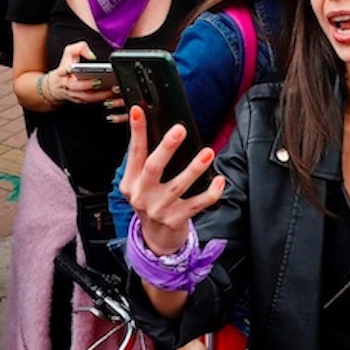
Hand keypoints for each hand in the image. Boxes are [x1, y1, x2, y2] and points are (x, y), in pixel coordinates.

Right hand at [47, 41, 110, 105]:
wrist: (57, 85)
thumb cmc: (67, 66)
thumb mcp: (70, 52)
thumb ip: (80, 48)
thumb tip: (92, 56)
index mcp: (64, 71)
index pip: (63, 70)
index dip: (66, 70)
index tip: (71, 69)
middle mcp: (67, 84)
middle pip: (77, 87)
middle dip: (88, 85)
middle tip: (100, 81)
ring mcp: (74, 94)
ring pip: (86, 97)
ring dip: (99, 95)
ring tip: (111, 89)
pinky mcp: (80, 101)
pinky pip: (91, 101)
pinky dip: (101, 99)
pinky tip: (111, 95)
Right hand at [120, 105, 225, 255]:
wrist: (155, 238)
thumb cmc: (151, 201)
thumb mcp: (140, 183)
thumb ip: (145, 162)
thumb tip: (159, 128)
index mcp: (131, 182)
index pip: (134, 153)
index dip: (137, 131)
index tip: (139, 111)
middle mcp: (142, 196)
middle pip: (153, 168)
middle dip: (167, 147)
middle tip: (180, 129)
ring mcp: (159, 209)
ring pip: (178, 186)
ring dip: (194, 168)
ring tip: (207, 152)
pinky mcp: (176, 220)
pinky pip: (196, 205)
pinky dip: (210, 193)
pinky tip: (219, 180)